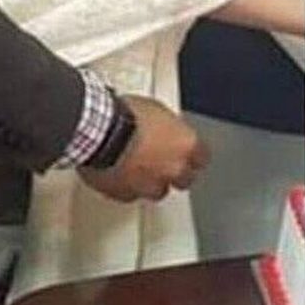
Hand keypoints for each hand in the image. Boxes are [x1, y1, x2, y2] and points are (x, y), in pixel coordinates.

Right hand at [78, 95, 209, 202]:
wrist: (101, 132)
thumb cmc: (127, 116)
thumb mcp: (156, 109)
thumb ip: (168, 126)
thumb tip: (164, 127)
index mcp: (186, 145)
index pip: (202, 157)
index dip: (193, 154)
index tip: (187, 151)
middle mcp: (173, 169)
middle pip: (185, 179)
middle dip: (176, 172)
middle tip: (163, 161)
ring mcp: (151, 186)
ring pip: (158, 191)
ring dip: (152, 182)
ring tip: (139, 167)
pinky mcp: (126, 195)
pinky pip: (132, 195)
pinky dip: (128, 186)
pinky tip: (121, 173)